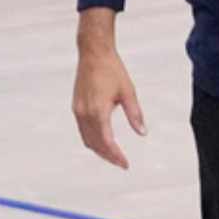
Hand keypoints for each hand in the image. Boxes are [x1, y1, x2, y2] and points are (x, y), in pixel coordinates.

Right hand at [72, 39, 145, 169]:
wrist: (93, 54)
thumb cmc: (112, 71)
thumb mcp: (128, 92)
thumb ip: (135, 114)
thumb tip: (142, 133)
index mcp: (98, 111)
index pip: (107, 141)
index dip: (116, 155)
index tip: (125, 164)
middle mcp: (84, 113)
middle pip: (95, 144)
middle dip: (108, 156)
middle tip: (121, 163)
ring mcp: (78, 110)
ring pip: (87, 138)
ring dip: (99, 149)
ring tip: (113, 156)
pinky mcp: (76, 107)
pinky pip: (82, 130)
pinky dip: (92, 139)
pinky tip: (102, 141)